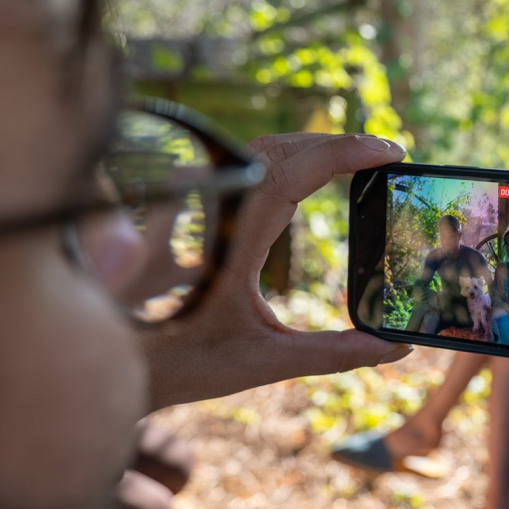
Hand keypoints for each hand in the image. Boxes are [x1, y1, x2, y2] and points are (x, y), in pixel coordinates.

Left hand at [141, 134, 412, 410]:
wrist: (113, 364)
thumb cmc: (181, 365)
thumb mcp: (264, 362)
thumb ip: (334, 353)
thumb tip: (396, 348)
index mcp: (232, 244)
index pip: (293, 173)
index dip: (344, 153)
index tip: (390, 152)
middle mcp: (213, 215)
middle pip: (280, 148)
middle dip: (336, 143)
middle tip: (385, 154)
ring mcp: (199, 208)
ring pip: (257, 151)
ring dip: (309, 148)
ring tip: (356, 159)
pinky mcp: (194, 212)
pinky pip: (241, 167)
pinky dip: (283, 160)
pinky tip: (309, 176)